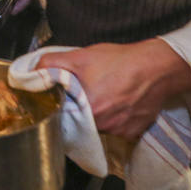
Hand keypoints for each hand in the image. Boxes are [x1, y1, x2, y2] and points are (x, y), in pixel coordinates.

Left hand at [36, 38, 190, 141]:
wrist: (159, 67)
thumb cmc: (120, 61)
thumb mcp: (80, 56)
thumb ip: (51, 64)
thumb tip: (32, 72)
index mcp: (86, 111)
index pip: (60, 120)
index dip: (57, 109)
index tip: (59, 101)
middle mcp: (102, 127)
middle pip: (78, 125)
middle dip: (76, 112)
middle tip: (82, 94)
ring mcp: (119, 132)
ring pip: (96, 128)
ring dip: (94, 116)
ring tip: (101, 96)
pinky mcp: (133, 133)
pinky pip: (115, 130)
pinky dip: (112, 120)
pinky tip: (116, 103)